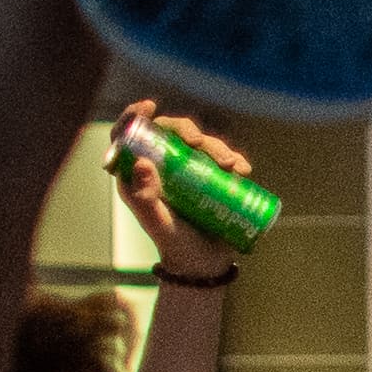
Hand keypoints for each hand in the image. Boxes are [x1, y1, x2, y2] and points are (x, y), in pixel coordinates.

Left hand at [108, 98, 260, 267]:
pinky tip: (242, 170)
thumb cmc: (174, 245)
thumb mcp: (157, 223)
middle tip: (198, 141)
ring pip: (200, 144)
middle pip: (169, 134)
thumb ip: (144, 197)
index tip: (150, 107)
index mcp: (138, 175)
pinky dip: (234, 159)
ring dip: (217, 146)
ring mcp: (188, 172)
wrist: (205, 264)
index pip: (129, 138)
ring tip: (232, 166)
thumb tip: (141, 162)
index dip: (135, 117)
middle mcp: (162, 168)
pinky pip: (222, 159)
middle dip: (185, 130)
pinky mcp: (213, 179)